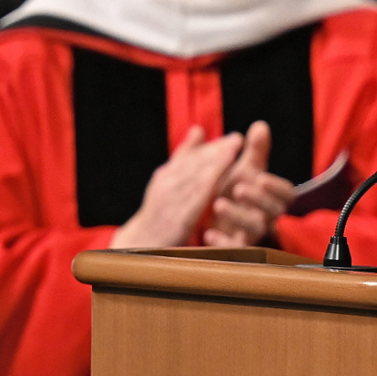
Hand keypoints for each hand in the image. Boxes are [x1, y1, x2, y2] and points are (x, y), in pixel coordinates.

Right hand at [110, 126, 245, 248]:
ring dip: (211, 166)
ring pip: (192, 180)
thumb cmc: (159, 212)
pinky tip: (218, 184)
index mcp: (166, 176)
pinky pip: (189, 204)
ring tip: (232, 155)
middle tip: (239, 141)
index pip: (192, 158)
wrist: (137, 246)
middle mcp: (165, 185)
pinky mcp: (172, 221)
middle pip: (193, 166)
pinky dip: (203, 192)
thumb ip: (184, 157)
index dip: (214, 148)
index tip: (237, 139)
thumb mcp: (169, 183)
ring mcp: (167, 202)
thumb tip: (199, 129)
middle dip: (216, 152)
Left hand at [202, 121, 293, 247]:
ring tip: (218, 204)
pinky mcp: (235, 250)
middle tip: (239, 188)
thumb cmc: (231, 191)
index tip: (260, 178)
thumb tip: (260, 126)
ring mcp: (251, 235)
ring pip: (255, 230)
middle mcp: (265, 216)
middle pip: (274, 212)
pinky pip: (234, 251)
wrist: (208, 219)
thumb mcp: (242, 170)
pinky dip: (222, 242)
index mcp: (270, 197)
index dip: (277, 188)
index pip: (288, 194)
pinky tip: (208, 233)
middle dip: (259, 200)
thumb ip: (254, 151)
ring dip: (238, 216)